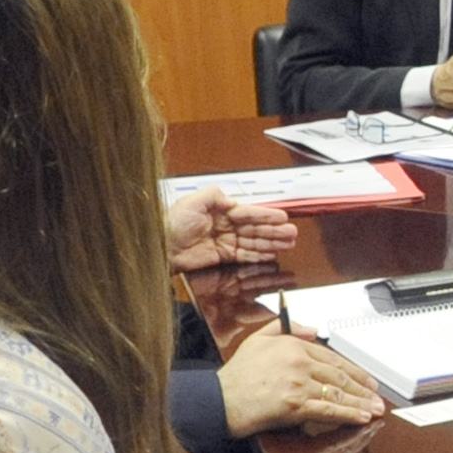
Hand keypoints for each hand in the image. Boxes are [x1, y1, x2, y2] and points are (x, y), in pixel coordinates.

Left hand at [166, 187, 296, 271]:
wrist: (160, 247)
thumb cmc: (171, 224)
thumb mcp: (192, 201)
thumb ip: (215, 195)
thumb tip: (235, 200)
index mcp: (219, 211)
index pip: (249, 213)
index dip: (266, 215)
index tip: (282, 216)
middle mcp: (224, 226)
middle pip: (255, 228)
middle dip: (275, 231)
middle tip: (292, 233)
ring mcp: (225, 242)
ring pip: (254, 242)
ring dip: (272, 243)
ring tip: (288, 243)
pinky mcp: (222, 257)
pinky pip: (246, 255)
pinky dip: (260, 255)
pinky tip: (272, 253)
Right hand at [218, 324, 386, 435]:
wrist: (221, 400)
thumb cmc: (237, 375)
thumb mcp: (258, 340)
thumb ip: (286, 329)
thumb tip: (312, 329)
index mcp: (293, 346)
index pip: (332, 358)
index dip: (353, 371)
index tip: (366, 380)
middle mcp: (299, 363)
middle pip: (339, 376)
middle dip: (362, 388)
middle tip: (377, 397)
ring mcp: (299, 384)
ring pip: (337, 393)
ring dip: (360, 403)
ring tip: (374, 409)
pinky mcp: (296, 405)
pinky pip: (328, 410)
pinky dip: (348, 414)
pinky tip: (361, 417)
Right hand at [260, 417, 384, 452]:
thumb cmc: (254, 438)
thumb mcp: (277, 424)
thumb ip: (302, 417)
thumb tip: (334, 403)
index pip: (337, 442)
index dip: (356, 428)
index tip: (371, 416)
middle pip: (342, 452)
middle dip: (362, 435)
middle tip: (378, 420)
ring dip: (356, 444)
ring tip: (370, 428)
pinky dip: (344, 452)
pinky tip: (354, 442)